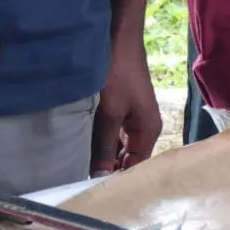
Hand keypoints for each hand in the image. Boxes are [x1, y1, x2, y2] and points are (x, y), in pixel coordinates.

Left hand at [91, 40, 162, 176]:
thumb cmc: (118, 75)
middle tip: (81, 178)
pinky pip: (114, 133)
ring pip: (119, 145)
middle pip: (128, 156)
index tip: (92, 188)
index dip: (117, 177)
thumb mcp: (110, 114)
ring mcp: (134, 118)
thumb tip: (101, 176)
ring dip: (103, 152)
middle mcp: (145, 127)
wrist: (119, 41)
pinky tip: (84, 144)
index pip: (135, 165)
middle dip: (108, 166)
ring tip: (80, 164)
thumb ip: (106, 146)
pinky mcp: (124, 110)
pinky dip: (102, 139)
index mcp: (149, 130)